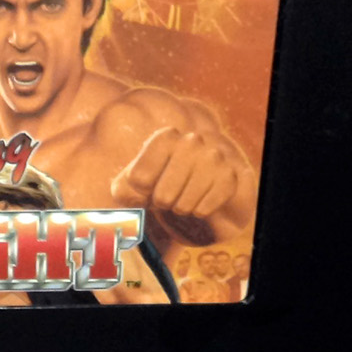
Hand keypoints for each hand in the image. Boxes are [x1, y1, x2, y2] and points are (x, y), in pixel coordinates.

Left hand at [110, 127, 240, 223]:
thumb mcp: (132, 188)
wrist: (200, 191)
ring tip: (184, 198)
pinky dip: (198, 213)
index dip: (141, 192)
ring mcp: (213, 158)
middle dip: (162, 204)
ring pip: (184, 205)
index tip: (147, 186)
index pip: (139, 178)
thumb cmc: (160, 185)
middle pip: (162, 196)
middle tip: (169, 196)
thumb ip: (123, 191)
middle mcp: (191, 141)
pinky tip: (201, 201)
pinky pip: (203, 210)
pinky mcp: (229, 178)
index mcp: (165, 137)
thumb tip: (132, 197)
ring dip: (181, 209)